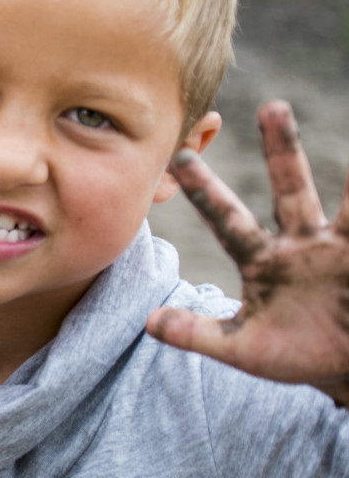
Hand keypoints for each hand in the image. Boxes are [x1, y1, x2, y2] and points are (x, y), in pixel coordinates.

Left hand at [146, 101, 348, 400]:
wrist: (345, 371)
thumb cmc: (296, 355)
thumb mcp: (244, 348)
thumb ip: (198, 333)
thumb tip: (149, 322)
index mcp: (263, 259)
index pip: (229, 219)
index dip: (206, 190)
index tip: (181, 156)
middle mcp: (302, 242)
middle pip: (291, 189)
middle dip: (282, 149)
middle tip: (272, 106)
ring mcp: (339, 248)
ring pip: (348, 201)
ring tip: (336, 125)